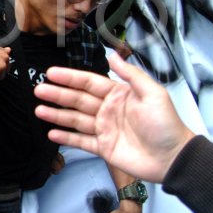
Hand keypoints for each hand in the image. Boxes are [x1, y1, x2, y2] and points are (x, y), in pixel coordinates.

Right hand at [34, 54, 196, 183]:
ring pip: (75, 120)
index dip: (70, 77)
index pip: (89, 83)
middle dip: (58, 94)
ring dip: (57, 115)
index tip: (51, 73)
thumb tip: (113, 55)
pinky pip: (80, 141)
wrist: (173, 158)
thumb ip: (131, 75)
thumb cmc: (166, 124)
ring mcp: (104, 129)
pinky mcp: (103, 148)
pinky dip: (66, 138)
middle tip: (39, 89)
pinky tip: (52, 133)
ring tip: (39, 110)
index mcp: (119, 94)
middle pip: (78, 100)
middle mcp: (108, 110)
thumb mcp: (153, 93)